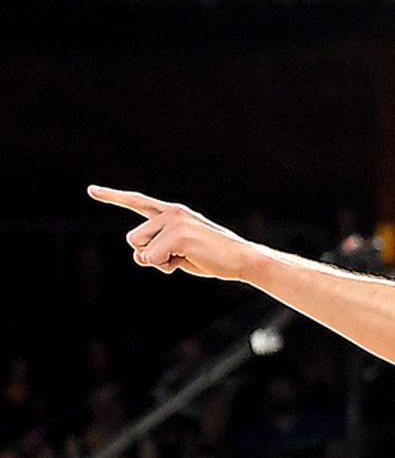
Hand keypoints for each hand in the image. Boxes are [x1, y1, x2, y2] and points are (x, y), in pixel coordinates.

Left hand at [88, 187, 255, 279]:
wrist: (240, 259)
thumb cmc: (212, 258)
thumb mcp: (179, 254)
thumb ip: (155, 251)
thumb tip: (137, 256)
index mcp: (171, 212)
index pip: (136, 201)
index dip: (112, 196)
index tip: (91, 190)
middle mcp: (169, 211)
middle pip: (133, 237)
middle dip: (149, 254)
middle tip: (177, 257)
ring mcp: (173, 221)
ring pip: (140, 248)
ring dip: (157, 261)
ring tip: (184, 258)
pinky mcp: (177, 234)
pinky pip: (153, 258)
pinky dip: (166, 266)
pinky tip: (188, 261)